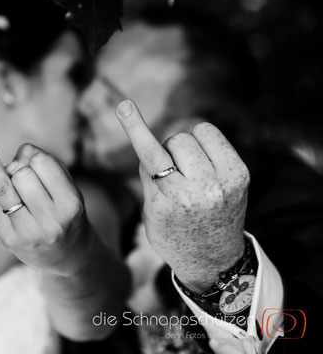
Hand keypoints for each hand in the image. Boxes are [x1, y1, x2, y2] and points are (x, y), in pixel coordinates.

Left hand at [0, 126, 91, 276]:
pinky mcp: (9, 241)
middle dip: (20, 170)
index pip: (40, 161)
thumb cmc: (65, 210)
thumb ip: (46, 161)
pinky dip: (3, 199)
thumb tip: (20, 151)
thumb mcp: (68, 185)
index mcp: (70, 204)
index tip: (37, 161)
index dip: (34, 156)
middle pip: (20, 173)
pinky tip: (16, 210)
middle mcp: (51, 222)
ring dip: (8, 180)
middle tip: (29, 182)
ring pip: (2, 186)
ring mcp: (28, 234)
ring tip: (21, 192)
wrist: (68, 255)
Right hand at [115, 100, 248, 291]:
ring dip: (187, 147)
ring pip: (194, 134)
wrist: (213, 260)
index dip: (136, 128)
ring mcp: (224, 182)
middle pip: (175, 141)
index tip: (125, 105)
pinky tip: (205, 164)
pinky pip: (213, 136)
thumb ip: (149, 177)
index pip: (150, 156)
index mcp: (170, 202)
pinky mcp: (240, 174)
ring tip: (191, 169)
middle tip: (174, 172)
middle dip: (169, 151)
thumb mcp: (150, 212)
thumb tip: (153, 142)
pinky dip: (204, 143)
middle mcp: (200, 191)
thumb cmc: (173, 233)